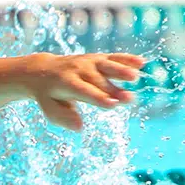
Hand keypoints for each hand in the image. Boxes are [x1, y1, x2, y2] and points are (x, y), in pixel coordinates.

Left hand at [22, 52, 144, 129]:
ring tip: (135, 77)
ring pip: (107, 65)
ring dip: (122, 70)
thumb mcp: (49, 107)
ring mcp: (88, 61)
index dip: (98, 98)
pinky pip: (113, 57)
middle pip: (99, 81)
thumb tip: (79, 127)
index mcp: (65, 83)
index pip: (84, 91)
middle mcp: (78, 69)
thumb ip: (63, 116)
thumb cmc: (48, 94)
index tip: (112, 104)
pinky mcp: (97, 57)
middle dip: (114, 90)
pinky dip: (126, 59)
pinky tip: (142, 63)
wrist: (42, 69)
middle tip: (130, 99)